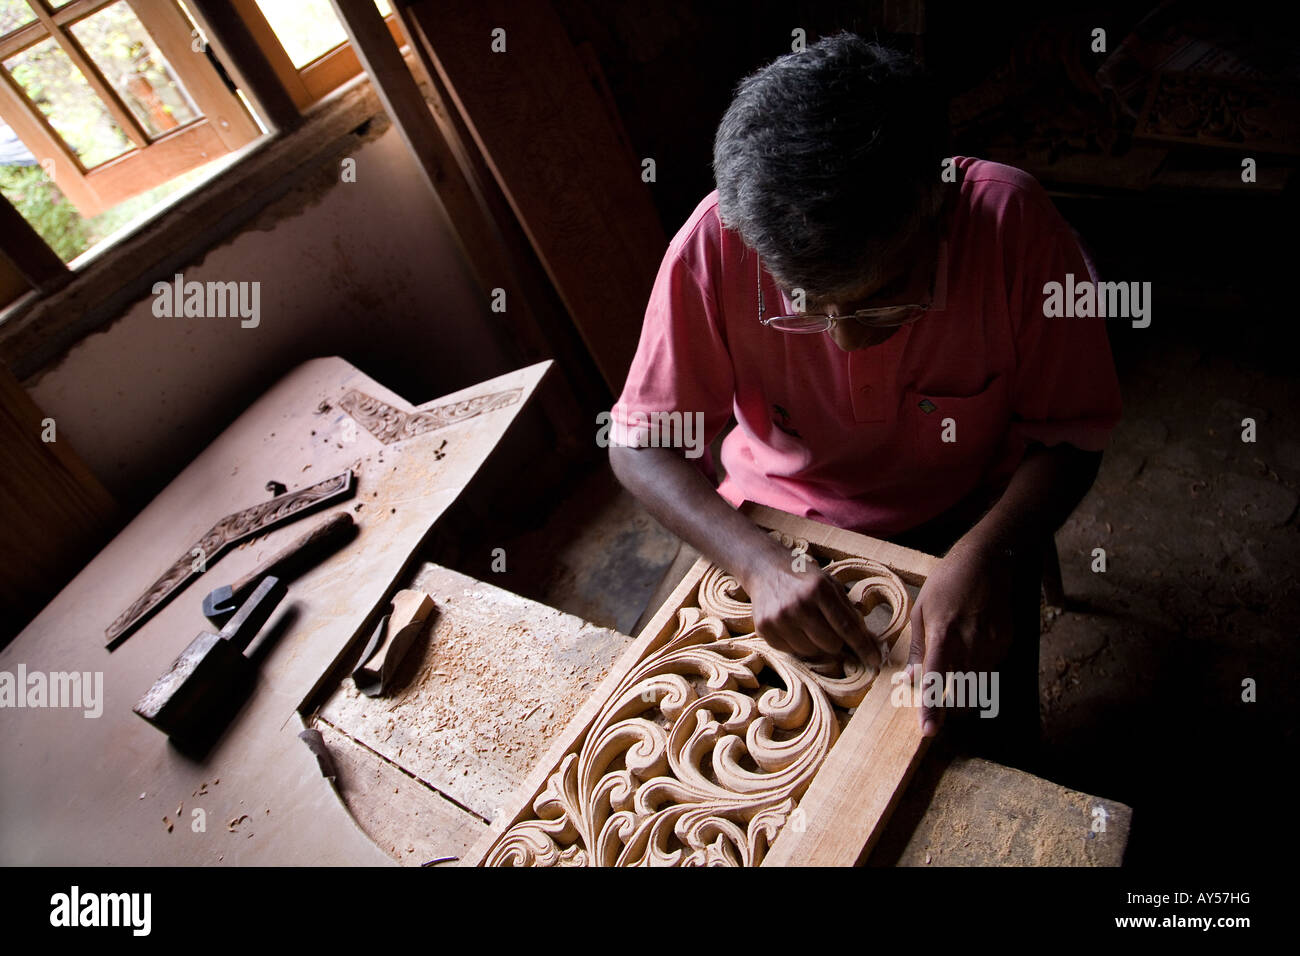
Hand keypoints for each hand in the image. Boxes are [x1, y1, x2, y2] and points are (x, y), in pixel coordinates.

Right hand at [743, 547, 881, 670]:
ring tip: (807, 625)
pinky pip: (791, 652)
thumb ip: (848, 610)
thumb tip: (871, 641)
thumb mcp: (829, 584)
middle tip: (827, 628)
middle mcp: (799, 604)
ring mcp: (779, 618)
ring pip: (811, 652)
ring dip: (815, 644)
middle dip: (835, 642)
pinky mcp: (764, 628)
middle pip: (831, 645)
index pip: (847, 626)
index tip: (875, 660)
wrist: (764, 568)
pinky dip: (796, 644)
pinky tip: (792, 626)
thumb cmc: (803, 578)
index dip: (863, 646)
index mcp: (819, 589)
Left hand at [905, 539, 1013, 736]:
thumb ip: (918, 648)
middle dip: (952, 707)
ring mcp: (993, 645)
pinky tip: (974, 646)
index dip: (932, 710)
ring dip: (967, 688)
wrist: (988, 561)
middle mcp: (970, 644)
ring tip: (958, 665)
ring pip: (979, 684)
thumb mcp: (921, 610)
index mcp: (943, 635)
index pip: (936, 681)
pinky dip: (980, 669)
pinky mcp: (1008, 643)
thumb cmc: (947, 582)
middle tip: (943, 705)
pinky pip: (991, 668)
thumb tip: (911, 679)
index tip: (929, 731)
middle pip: (963, 693)